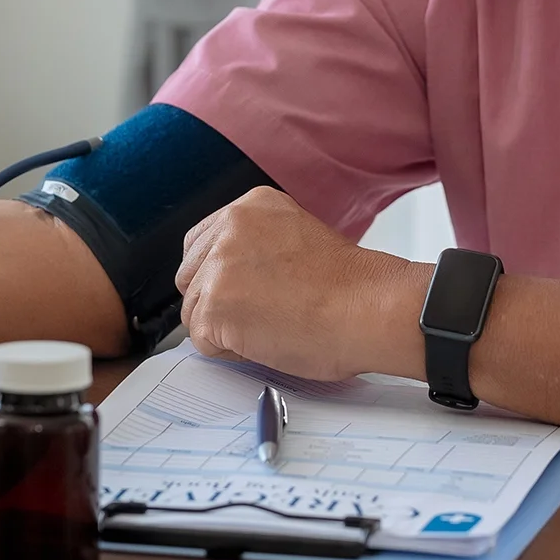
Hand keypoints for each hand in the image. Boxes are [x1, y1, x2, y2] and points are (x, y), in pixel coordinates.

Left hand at [174, 187, 426, 380]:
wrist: (369, 308)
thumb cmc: (351, 287)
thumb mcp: (296, 235)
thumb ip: (257, 246)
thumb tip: (235, 277)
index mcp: (251, 207)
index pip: (201, 243)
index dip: (218, 276)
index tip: (242, 291)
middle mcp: (230, 228)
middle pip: (190, 275)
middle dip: (215, 301)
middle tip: (258, 314)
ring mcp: (219, 266)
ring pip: (194, 310)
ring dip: (225, 328)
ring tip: (270, 326)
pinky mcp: (216, 304)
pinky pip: (202, 341)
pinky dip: (230, 351)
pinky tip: (266, 340)